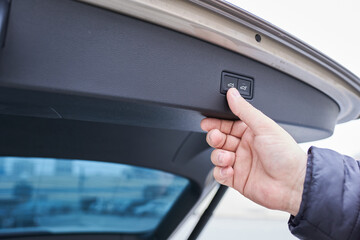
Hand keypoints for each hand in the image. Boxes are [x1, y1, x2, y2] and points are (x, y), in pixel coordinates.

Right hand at [200, 88, 306, 215]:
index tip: (207, 122)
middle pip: (219, 139)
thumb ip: (245, 110)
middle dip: (214, 137)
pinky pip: (219, 174)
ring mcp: (240, 163)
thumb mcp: (264, 126)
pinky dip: (220, 172)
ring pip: (217, 156)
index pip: (228, 124)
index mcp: (252, 132)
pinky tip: (229, 170)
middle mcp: (245, 147)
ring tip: (227, 157)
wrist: (293, 184)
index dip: (216, 123)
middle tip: (216, 137)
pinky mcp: (237, 179)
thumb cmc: (286, 155)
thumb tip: (233, 94)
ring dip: (218, 155)